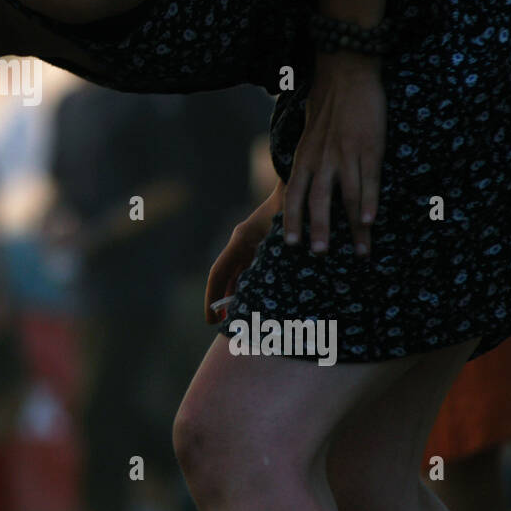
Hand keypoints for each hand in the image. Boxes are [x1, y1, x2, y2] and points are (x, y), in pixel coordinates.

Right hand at [205, 186, 282, 324]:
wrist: (300, 183)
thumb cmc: (293, 206)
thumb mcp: (284, 235)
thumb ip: (275, 261)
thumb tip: (268, 295)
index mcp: (241, 240)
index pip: (218, 274)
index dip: (212, 298)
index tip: (210, 321)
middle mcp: (243, 242)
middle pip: (226, 277)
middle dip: (222, 302)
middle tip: (224, 327)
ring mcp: (252, 243)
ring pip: (238, 275)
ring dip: (237, 295)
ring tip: (241, 320)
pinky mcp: (264, 244)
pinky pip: (250, 270)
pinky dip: (251, 286)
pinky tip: (259, 301)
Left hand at [284, 52, 385, 257]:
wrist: (346, 75)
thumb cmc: (328, 108)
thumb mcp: (308, 137)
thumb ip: (307, 163)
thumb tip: (303, 188)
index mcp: (304, 158)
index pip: (295, 196)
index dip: (293, 220)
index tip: (292, 246)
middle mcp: (322, 159)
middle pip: (318, 201)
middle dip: (319, 230)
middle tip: (319, 255)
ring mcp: (346, 155)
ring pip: (348, 197)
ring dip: (353, 227)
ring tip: (359, 251)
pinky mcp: (369, 148)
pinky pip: (369, 180)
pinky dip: (370, 202)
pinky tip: (371, 221)